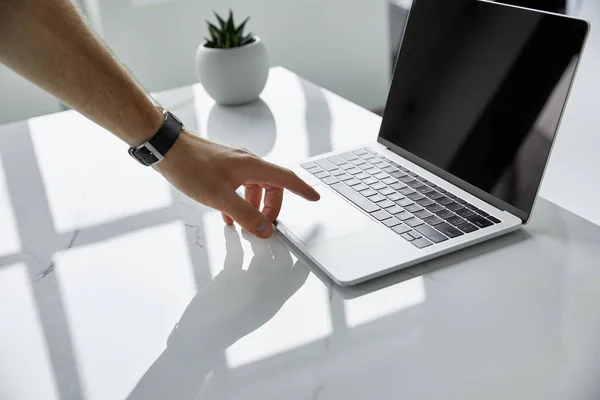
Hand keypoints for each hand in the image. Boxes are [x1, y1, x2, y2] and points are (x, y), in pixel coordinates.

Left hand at [156, 131, 319, 237]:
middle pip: (273, 186)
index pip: (287, 178)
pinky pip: (240, 186)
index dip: (303, 190)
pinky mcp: (223, 166)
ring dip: (253, 206)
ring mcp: (235, 163)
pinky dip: (239, 201)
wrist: (167, 149)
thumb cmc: (191, 166)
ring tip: (243, 224)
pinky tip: (227, 214)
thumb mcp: (220, 197)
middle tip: (265, 226)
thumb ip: (245, 215)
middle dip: (272, 208)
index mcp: (252, 166)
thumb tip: (265, 229)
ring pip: (255, 187)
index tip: (314, 197)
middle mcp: (247, 162)